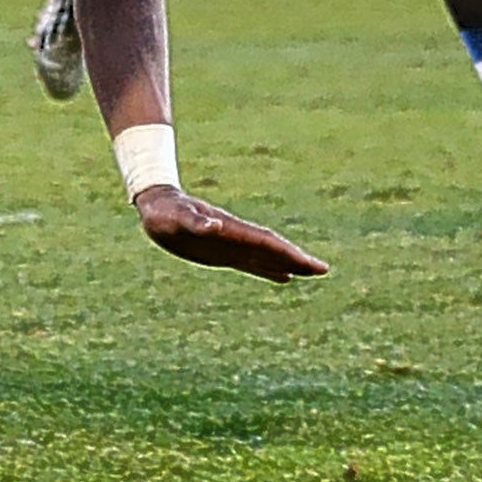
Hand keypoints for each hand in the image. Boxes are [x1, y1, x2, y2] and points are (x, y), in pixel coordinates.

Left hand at [135, 185, 329, 283]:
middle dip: (297, 258)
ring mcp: (230, 244)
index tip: (312, 264)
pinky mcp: (222, 252)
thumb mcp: (177, 218)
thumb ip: (196, 223)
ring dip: (288, 263)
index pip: (266, 242)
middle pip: (272, 248)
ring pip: (265, 256)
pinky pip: (251, 262)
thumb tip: (215, 227)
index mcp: (230, 228)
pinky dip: (269, 269)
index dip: (289, 253)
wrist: (157, 204)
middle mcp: (235, 236)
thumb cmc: (165, 212)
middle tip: (323, 270)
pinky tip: (284, 276)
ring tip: (311, 273)